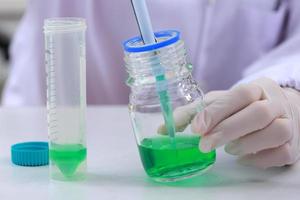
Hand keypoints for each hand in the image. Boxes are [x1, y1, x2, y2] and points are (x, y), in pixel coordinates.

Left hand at [160, 78, 299, 167]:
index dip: (217, 111)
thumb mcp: (218, 103)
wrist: (280, 109)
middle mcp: (274, 103)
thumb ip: (192, 113)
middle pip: (257, 114)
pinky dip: (260, 158)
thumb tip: (163, 129)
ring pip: (273, 133)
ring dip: (246, 144)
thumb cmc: (242, 107)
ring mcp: (288, 124)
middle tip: (204, 145)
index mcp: (255, 89)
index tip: (196, 128)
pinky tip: (244, 157)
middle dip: (227, 131)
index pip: (238, 94)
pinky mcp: (293, 144)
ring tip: (229, 149)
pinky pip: (281, 153)